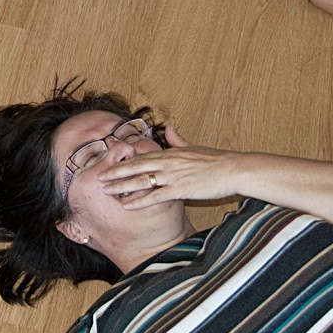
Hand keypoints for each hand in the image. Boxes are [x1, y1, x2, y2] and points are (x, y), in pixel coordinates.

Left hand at [97, 126, 240, 209]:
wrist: (233, 169)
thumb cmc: (216, 160)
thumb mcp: (194, 146)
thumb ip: (178, 140)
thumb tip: (169, 128)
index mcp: (170, 153)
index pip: (142, 157)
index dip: (124, 161)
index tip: (110, 163)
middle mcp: (168, 163)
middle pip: (136, 167)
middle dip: (116, 172)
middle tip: (99, 177)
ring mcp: (172, 176)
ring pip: (141, 181)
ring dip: (122, 186)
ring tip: (107, 191)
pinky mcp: (180, 189)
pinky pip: (155, 196)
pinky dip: (139, 201)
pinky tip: (127, 205)